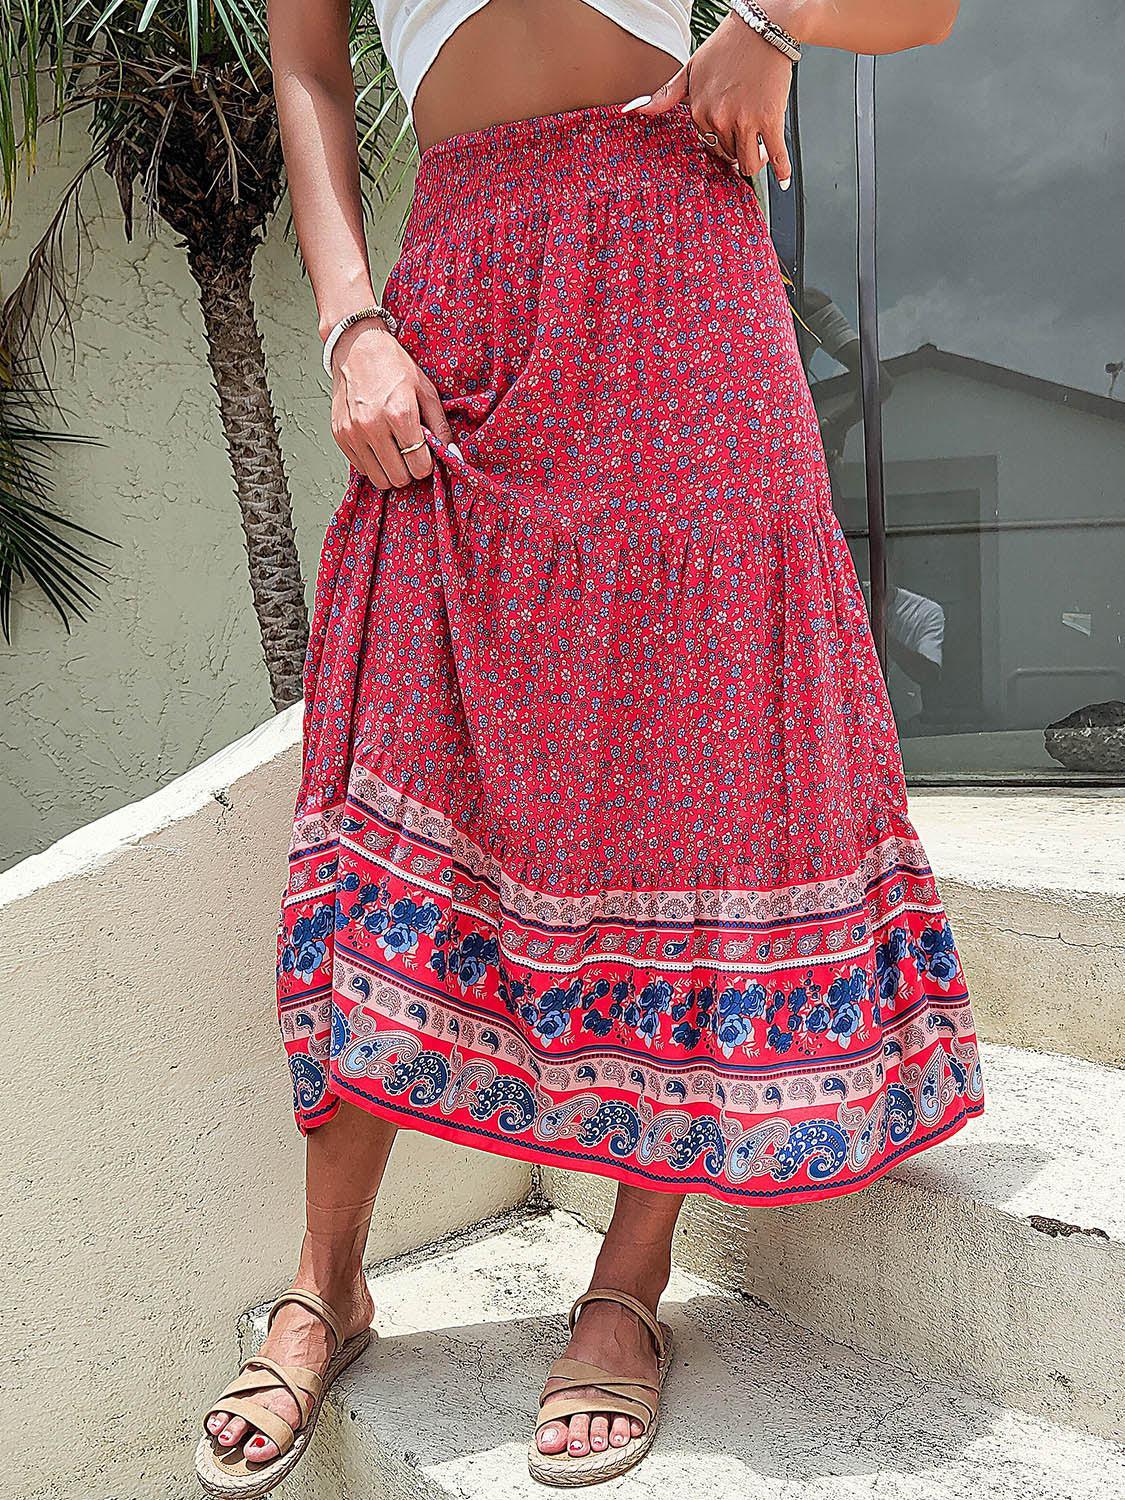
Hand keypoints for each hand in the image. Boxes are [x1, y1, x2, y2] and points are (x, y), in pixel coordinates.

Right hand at [328, 319, 455, 487]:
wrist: (356, 346)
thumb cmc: (393, 366)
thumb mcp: (426, 391)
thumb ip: (441, 427)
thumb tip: (455, 457)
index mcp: (399, 413)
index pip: (418, 465)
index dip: (426, 465)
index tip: (425, 455)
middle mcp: (372, 426)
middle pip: (398, 477)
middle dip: (409, 470)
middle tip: (410, 454)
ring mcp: (353, 432)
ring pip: (378, 479)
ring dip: (390, 470)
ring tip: (394, 451)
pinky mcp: (339, 435)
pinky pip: (361, 468)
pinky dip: (372, 462)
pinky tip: (377, 443)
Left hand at [629, 14, 794, 187]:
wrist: (762, 27)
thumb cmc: (728, 46)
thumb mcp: (690, 70)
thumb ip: (665, 96)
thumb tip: (634, 110)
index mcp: (699, 110)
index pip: (707, 144)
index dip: (719, 142)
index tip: (727, 135)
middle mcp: (720, 118)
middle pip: (727, 155)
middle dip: (735, 151)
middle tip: (744, 140)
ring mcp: (745, 121)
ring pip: (747, 163)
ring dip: (754, 162)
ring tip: (759, 151)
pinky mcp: (770, 119)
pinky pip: (775, 155)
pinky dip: (780, 169)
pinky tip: (782, 178)